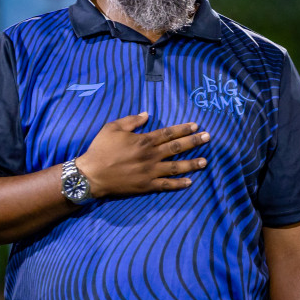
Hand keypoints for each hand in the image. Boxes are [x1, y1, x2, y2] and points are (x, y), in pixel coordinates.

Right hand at [76, 112, 208, 198]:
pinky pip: (167, 184)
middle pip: (177, 147)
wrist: (91, 175)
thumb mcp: (112, 128)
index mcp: (144, 140)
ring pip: (176, 166)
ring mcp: (150, 171)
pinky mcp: (147, 185)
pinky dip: (179, 184)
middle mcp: (151, 155)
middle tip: (208, 138)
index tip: (196, 125)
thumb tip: (147, 114)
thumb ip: (131, 120)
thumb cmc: (100, 149)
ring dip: (192, 164)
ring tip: (205, 161)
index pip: (169, 133)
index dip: (184, 129)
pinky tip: (190, 182)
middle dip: (195, 142)